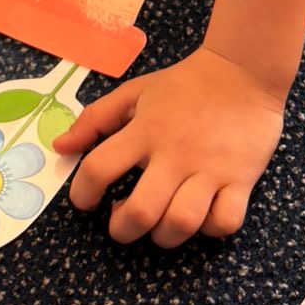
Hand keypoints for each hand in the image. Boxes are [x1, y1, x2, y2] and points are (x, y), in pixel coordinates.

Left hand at [58, 46, 285, 247]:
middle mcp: (175, 154)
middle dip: (122, 230)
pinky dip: (211, 228)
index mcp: (145, 130)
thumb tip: (61, 147)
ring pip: (182, 224)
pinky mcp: (242, 180)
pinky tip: (202, 216)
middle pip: (141, 212)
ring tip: (160, 222)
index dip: (82, 193)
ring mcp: (211, 170)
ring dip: (164, 235)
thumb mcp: (135, 91)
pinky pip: (225, 222)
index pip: (99, 168)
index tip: (86, 201)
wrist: (243, 70)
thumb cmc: (185, 84)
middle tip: (122, 221)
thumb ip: (95, 118)